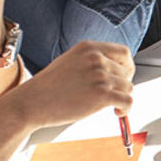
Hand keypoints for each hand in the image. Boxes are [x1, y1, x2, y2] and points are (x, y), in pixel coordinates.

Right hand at [11, 41, 134, 127]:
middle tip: (112, 96)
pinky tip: (117, 112)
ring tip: (110, 106)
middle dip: (122, 85)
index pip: (124, 52)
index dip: (127, 66)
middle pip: (127, 71)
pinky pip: (128, 101)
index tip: (122, 78)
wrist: (31, 103)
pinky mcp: (102, 94)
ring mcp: (99, 75)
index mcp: (89, 47)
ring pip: (128, 87)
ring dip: (122, 98)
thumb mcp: (71, 62)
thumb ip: (93, 62)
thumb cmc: (49, 87)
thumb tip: (119, 71)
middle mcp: (96, 58)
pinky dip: (126, 109)